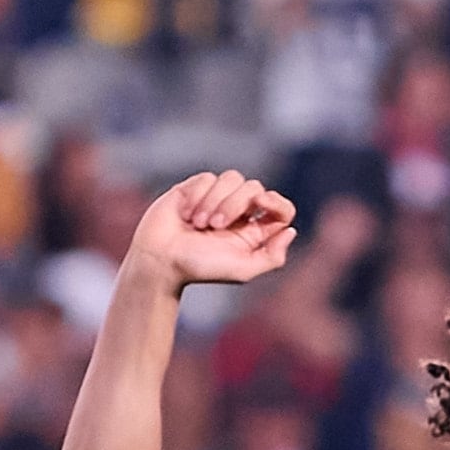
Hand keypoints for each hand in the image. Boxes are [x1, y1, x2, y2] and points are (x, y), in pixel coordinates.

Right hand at [126, 171, 299, 292]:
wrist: (159, 260)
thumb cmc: (198, 269)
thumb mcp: (241, 271)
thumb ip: (271, 257)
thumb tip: (290, 231)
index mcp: (253, 232)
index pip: (280, 208)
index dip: (276, 202)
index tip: (261, 204)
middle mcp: (238, 212)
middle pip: (255, 188)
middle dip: (235, 204)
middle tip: (215, 226)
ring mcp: (216, 198)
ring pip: (232, 178)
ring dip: (214, 201)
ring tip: (198, 223)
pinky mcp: (194, 188)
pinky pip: (207, 178)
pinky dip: (198, 196)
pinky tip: (185, 214)